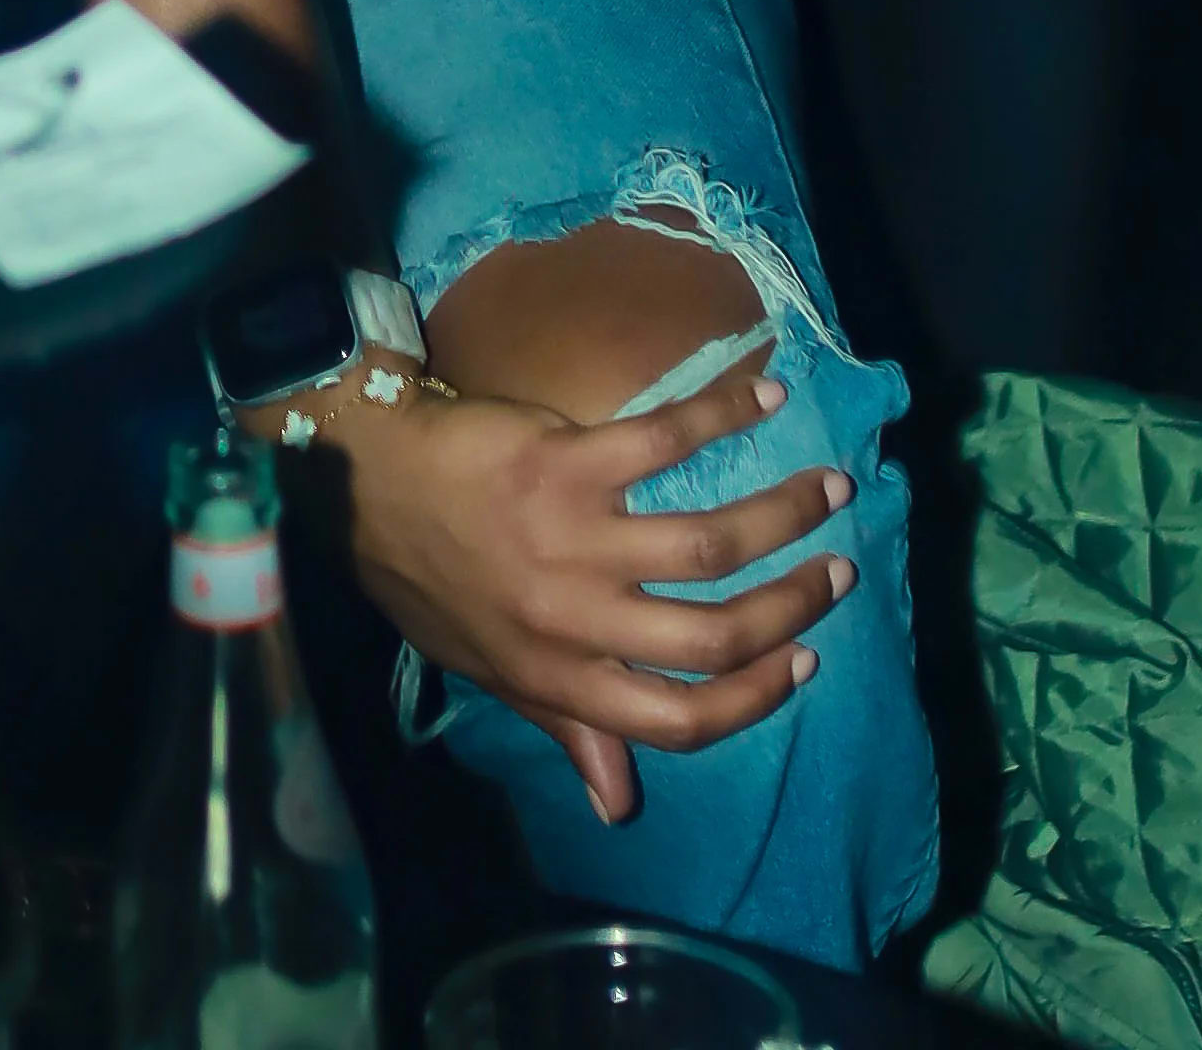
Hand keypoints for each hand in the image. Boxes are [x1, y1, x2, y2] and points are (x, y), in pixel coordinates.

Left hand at [331, 356, 857, 823]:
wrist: (364, 484)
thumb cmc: (432, 582)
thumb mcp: (494, 674)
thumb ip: (569, 729)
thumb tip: (621, 806)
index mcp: (563, 679)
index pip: (682, 719)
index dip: (755, 697)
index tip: (806, 661)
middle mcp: (577, 620)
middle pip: (714, 633)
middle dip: (792, 605)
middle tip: (837, 571)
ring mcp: (575, 538)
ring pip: (708, 541)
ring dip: (782, 514)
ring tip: (828, 489)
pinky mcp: (567, 460)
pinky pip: (665, 440)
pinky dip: (723, 415)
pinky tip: (764, 396)